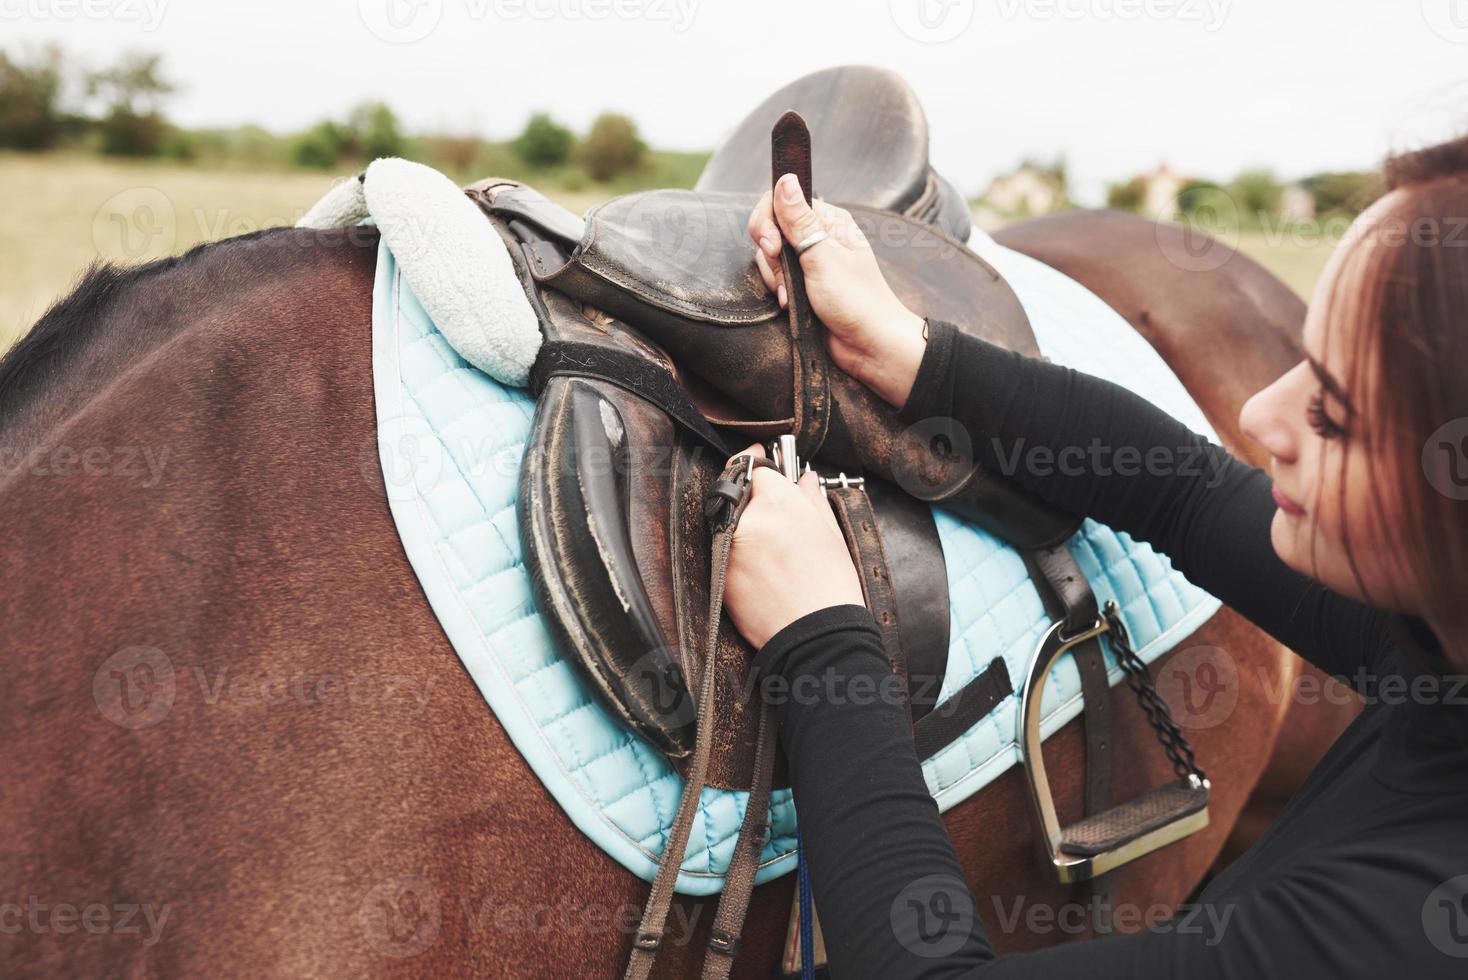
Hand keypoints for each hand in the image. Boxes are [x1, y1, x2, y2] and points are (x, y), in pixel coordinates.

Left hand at [722, 446, 865, 650]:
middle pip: (739, 496)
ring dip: (747, 531)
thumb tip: (805, 480)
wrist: (816, 636)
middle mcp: (748, 520)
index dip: (760, 466)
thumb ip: (812, 500)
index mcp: (778, 503)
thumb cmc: (830, 588)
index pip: (757, 469)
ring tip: (777, 555)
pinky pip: (727, 554)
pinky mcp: (720, 575)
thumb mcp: (831, 535)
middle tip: (777, 518)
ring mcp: (730, 548)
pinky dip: (741, 557)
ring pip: (731, 526)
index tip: (761, 462)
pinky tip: (768, 573)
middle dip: (754, 503)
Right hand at [748, 175, 927, 408]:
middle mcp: (818, 236)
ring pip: (769, 256)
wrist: (869, 347)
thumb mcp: (824, 258)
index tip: (772, 245)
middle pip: (771, 228)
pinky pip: (776, 278)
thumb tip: (785, 178)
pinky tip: (791, 304)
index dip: (768, 220)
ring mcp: (808, 261)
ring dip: (776, 278)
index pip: (783, 200)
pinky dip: (779, 290)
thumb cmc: (857, 302)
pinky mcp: (801, 284)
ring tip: (793, 297)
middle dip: (771, 254)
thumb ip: (799, 221)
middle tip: (783, 275)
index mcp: (830, 221)